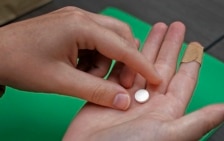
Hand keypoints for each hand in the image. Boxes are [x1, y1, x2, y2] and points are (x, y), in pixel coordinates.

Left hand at [0, 6, 160, 109]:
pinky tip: (82, 69)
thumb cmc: (20, 62)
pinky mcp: (72, 27)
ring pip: (109, 41)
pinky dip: (96, 59)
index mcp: (81, 26)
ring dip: (107, 62)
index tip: (155, 77)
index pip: (123, 46)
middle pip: (120, 37)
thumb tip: (122, 101)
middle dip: (124, 61)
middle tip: (118, 82)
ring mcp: (77, 21)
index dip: (142, 64)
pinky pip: (96, 42)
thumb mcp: (61, 81)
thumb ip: (95, 91)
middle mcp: (82, 18)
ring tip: (89, 77)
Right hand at [63, 22, 223, 140]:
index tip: (195, 46)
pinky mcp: (109, 94)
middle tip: (173, 28)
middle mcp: (149, 103)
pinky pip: (119, 71)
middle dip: (168, 46)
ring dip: (148, 48)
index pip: (183, 81)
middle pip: (162, 67)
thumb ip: (198, 120)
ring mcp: (128, 98)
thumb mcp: (170, 134)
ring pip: (142, 66)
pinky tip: (130, 48)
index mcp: (166, 111)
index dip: (190, 62)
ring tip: (155, 30)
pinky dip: (124, 58)